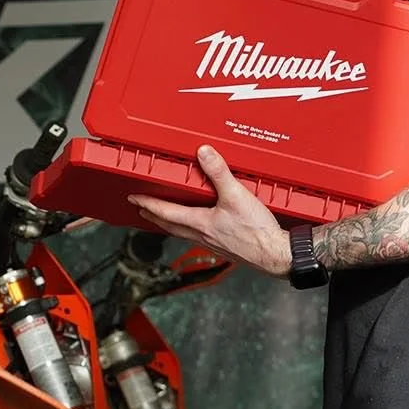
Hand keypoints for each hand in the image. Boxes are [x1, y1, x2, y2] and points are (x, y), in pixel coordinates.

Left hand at [129, 144, 291, 276]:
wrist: (274, 255)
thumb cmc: (256, 232)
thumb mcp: (237, 195)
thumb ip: (219, 172)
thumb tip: (204, 153)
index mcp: (200, 223)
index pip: (166, 212)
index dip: (148, 203)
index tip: (135, 198)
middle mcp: (202, 235)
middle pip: (170, 225)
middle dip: (154, 215)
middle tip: (142, 209)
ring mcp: (212, 243)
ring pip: (183, 232)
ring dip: (170, 223)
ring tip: (165, 217)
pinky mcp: (224, 246)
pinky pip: (199, 236)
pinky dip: (190, 229)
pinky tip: (199, 226)